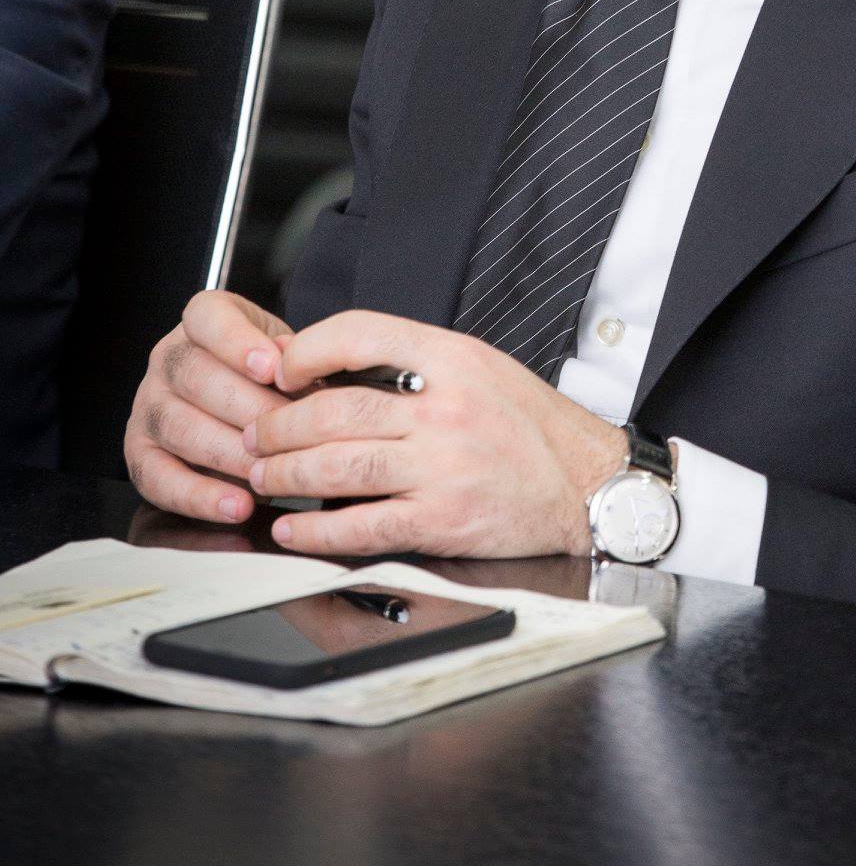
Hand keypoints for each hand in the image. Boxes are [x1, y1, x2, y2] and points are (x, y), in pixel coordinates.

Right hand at [125, 291, 293, 524]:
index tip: (271, 368)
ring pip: (180, 428)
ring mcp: (148, 405)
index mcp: (202, 321)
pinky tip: (237, 506)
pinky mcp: (139, 453)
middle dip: (249, 408)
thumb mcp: (283, 349)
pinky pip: (159, 478)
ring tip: (267, 473)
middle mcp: (167, 358)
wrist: (239, 403)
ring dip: (228, 454)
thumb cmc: (266, 373)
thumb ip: (291, 354)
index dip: (237, 342)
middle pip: (196, 378)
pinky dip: (199, 497)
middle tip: (288, 432)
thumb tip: (298, 364)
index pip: (208, 318)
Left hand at [244, 311, 627, 558]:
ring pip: (340, 466)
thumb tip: (339, 370)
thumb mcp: (482, 367)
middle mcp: (446, 408)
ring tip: (263, 477)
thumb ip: (417, 363)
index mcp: (453, 359)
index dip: (307, 350)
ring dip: (287, 475)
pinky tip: (295, 529)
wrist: (589, 484)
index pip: (360, 333)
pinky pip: (364, 526)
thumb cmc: (533, 428)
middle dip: (280, 425)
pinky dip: (319, 531)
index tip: (282, 370)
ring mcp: (444, 466)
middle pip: (336, 409)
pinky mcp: (444, 520)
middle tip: (256, 435)